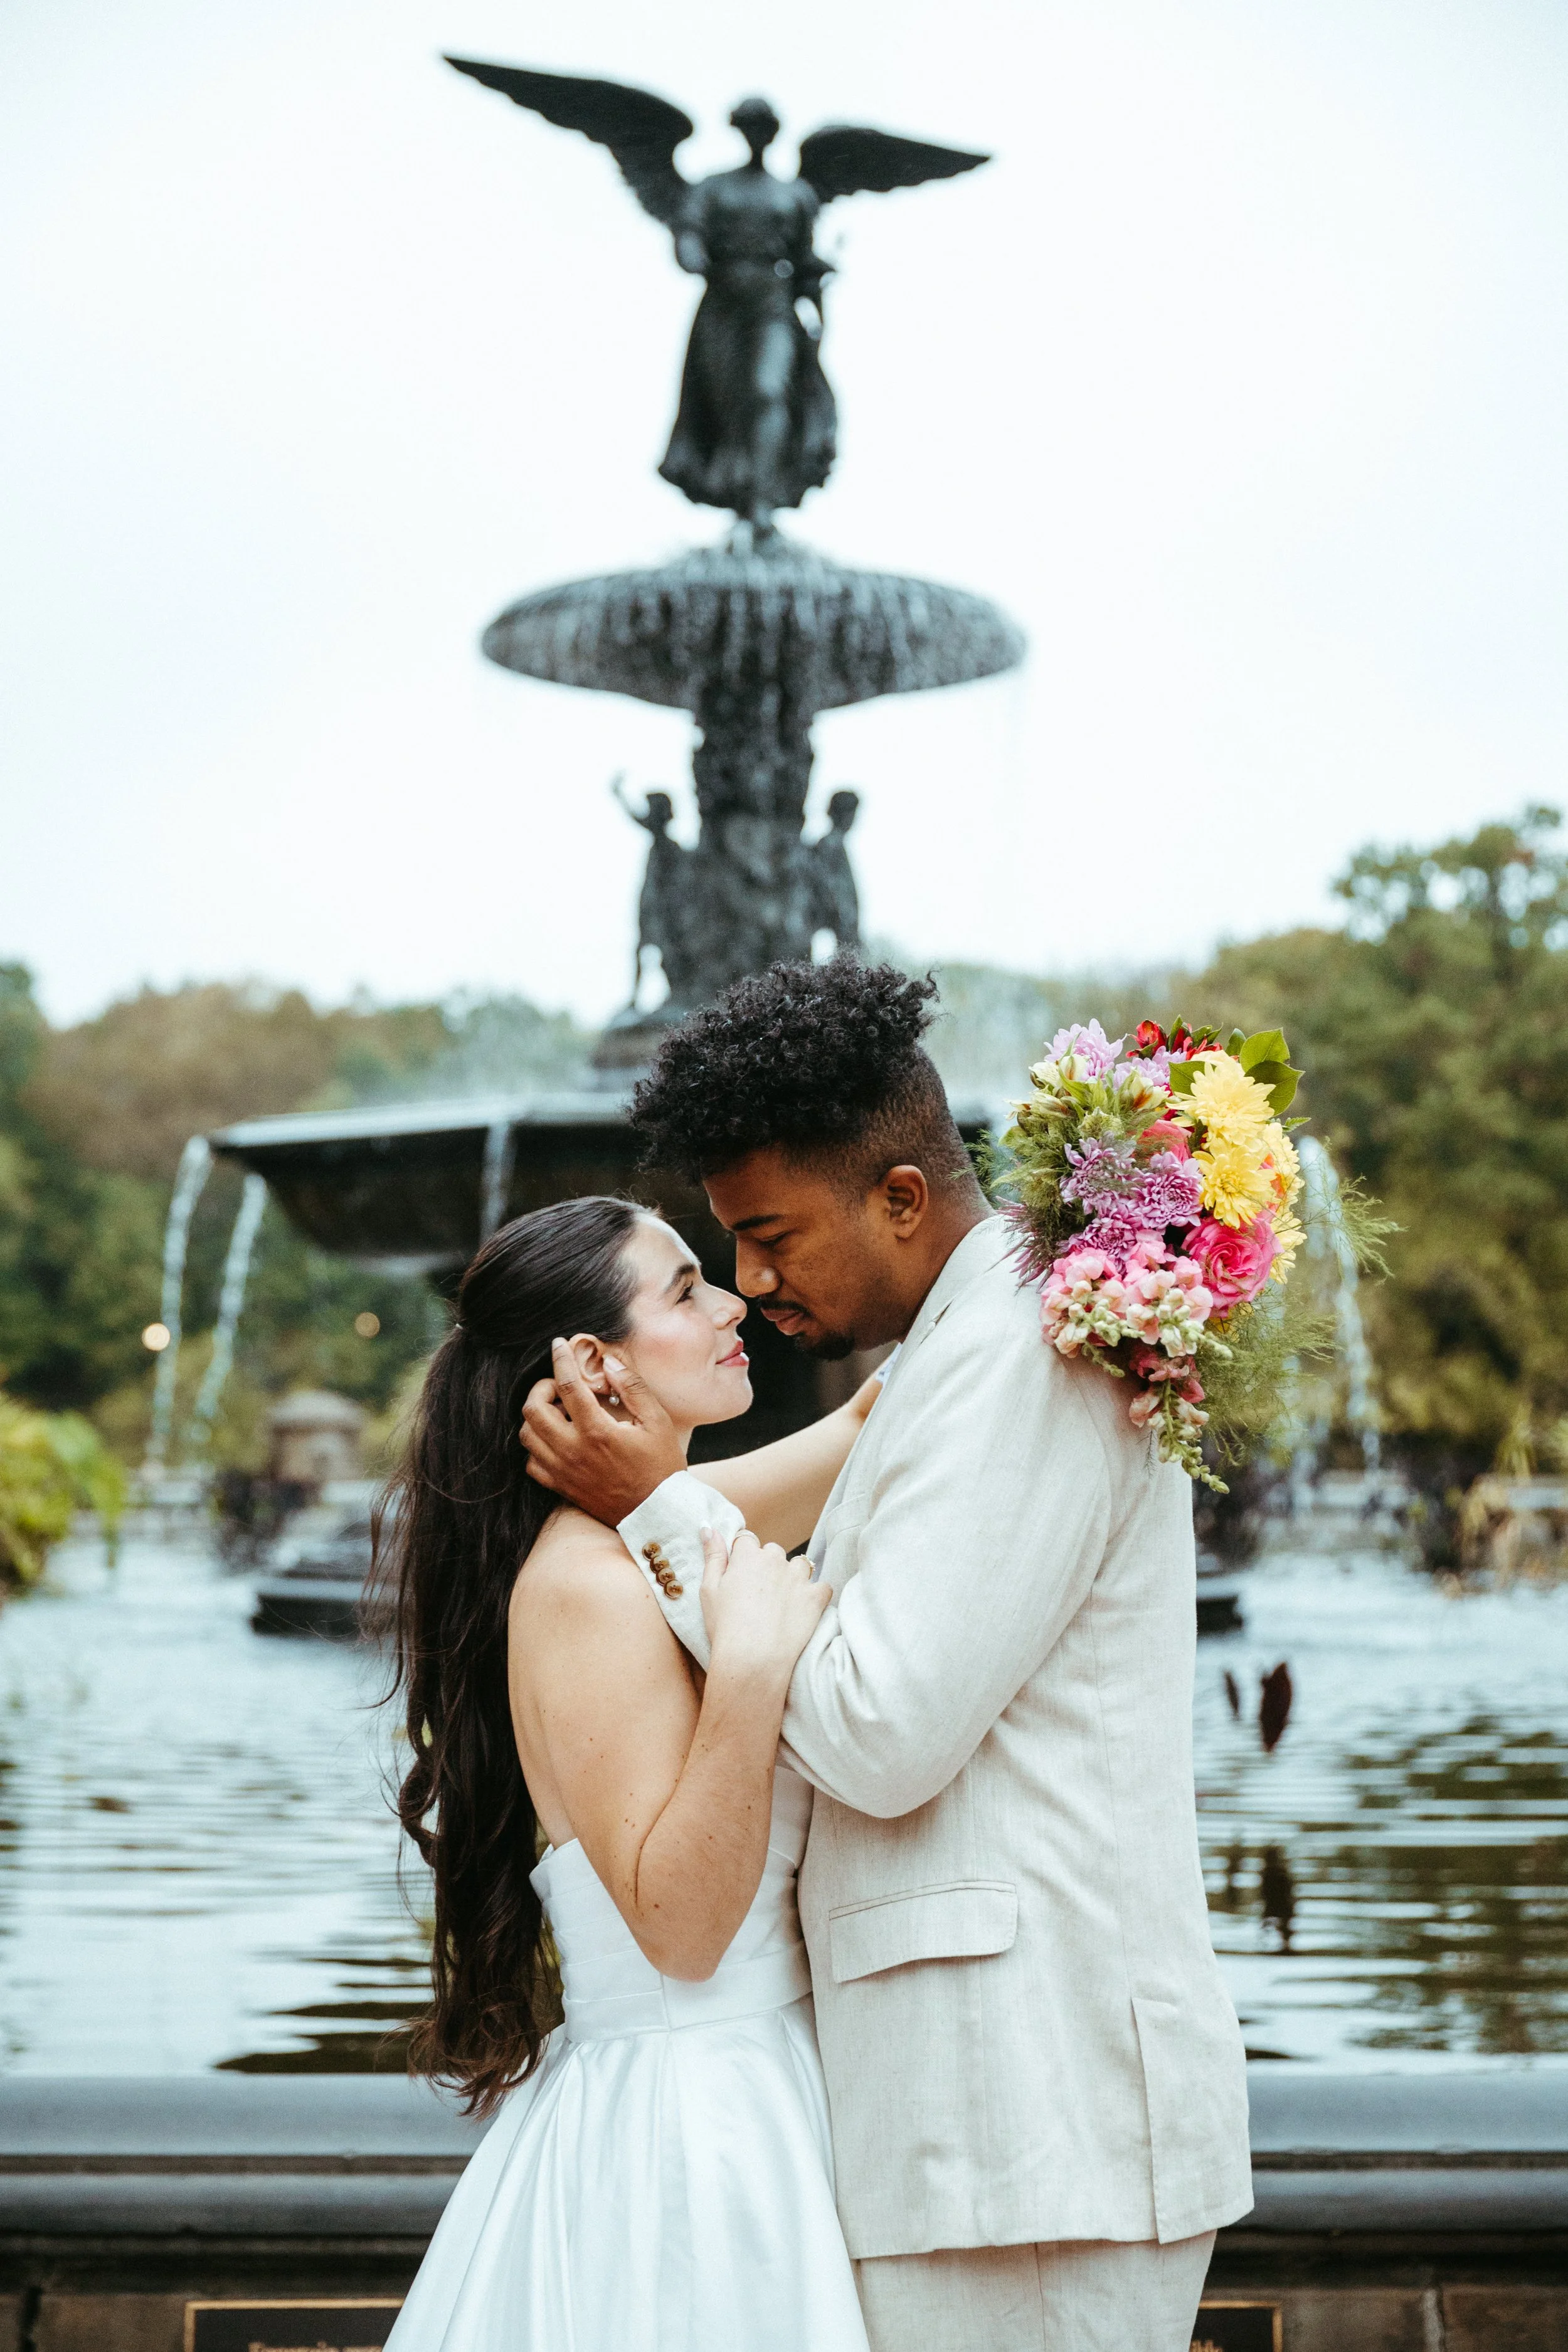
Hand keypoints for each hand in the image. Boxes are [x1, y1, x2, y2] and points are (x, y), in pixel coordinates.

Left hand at [521, 1341, 685, 1524]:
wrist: (658, 1514)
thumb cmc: (662, 1467)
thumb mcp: (657, 1421)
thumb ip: (632, 1388)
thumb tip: (608, 1362)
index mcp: (598, 1431)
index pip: (568, 1385)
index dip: (560, 1359)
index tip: (559, 1344)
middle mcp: (574, 1451)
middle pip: (533, 1409)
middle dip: (542, 1388)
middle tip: (560, 1386)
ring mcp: (564, 1472)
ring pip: (528, 1435)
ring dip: (537, 1416)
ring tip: (559, 1411)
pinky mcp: (562, 1487)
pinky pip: (532, 1464)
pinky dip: (537, 1446)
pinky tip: (556, 1439)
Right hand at [699, 1526, 828, 1682]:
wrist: (753, 1659)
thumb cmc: (725, 1627)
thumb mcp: (709, 1589)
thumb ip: (713, 1556)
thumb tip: (708, 1528)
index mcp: (748, 1556)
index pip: (747, 1541)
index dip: (742, 1558)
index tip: (740, 1577)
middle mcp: (775, 1560)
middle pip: (774, 1552)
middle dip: (768, 1567)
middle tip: (759, 1596)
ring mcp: (798, 1578)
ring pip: (800, 1566)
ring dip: (794, 1577)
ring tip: (782, 1603)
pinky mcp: (816, 1597)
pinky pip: (822, 1587)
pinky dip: (815, 1596)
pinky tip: (803, 1611)